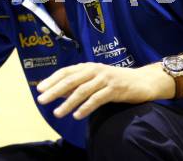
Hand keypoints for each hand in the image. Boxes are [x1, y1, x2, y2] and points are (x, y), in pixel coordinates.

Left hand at [36, 62, 162, 119]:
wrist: (143, 81)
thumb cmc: (116, 81)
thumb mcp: (96, 78)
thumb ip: (80, 83)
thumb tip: (60, 92)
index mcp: (88, 66)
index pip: (66, 71)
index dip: (51, 79)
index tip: (39, 89)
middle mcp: (94, 70)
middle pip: (70, 80)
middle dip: (54, 90)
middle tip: (41, 100)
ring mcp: (105, 79)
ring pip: (82, 91)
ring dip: (68, 103)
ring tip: (57, 113)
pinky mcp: (115, 89)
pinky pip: (97, 99)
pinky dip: (86, 108)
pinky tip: (77, 115)